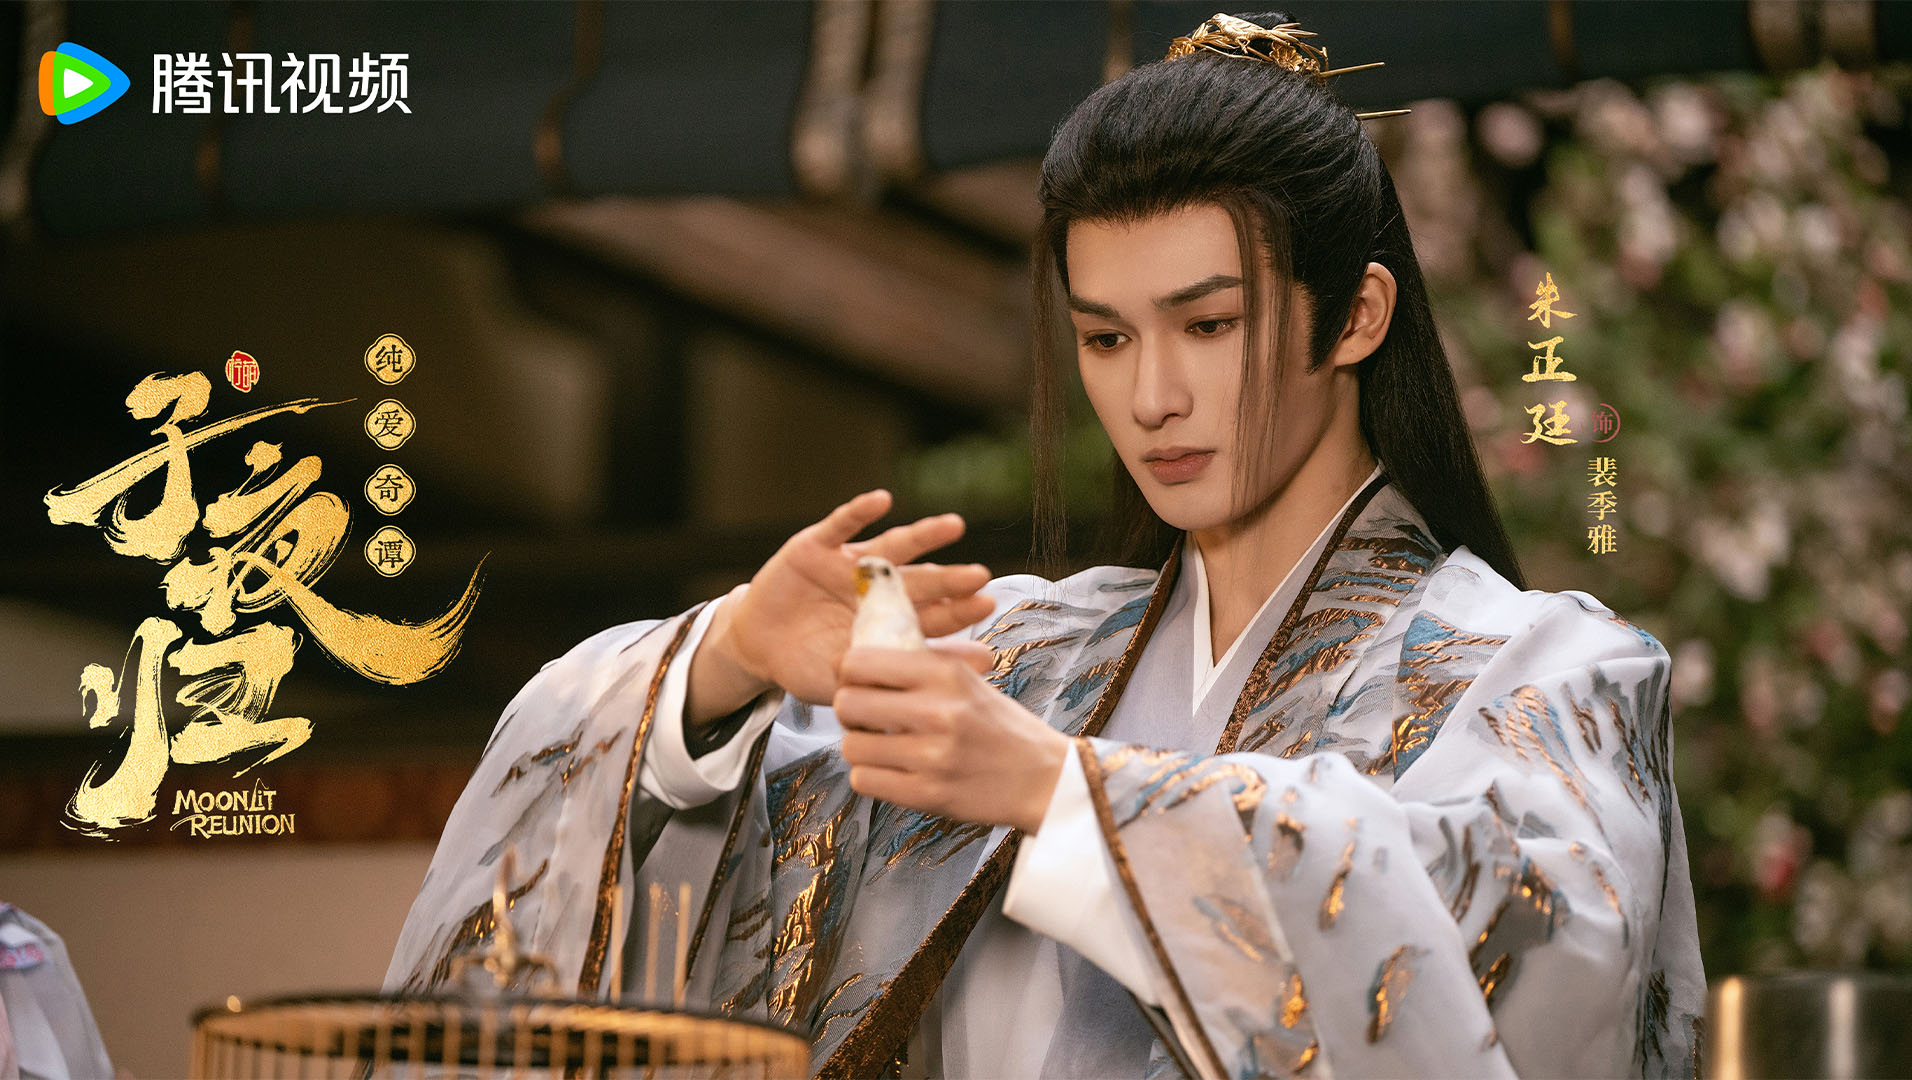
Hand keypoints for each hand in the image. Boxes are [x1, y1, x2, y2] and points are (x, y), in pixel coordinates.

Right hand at [689, 490, 996, 719]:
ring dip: (923, 536)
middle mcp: (876, 587)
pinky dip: (860, 512)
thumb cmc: (809, 665)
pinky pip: (840, 525)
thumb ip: (901, 669)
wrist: (756, 646)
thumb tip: (962, 677)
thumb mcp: (853, 674)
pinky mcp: (816, 546)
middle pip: (921, 580)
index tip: (987, 604)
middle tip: (980, 575)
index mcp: (889, 621)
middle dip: (950, 578)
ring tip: (954, 526)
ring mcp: (848, 565)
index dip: (959, 610)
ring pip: (892, 546)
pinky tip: (882, 500)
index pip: (932, 616)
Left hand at [833, 640, 1071, 833]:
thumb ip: (918, 665)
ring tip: (882, 746)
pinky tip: (891, 770)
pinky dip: (871, 776)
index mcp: (946, 674)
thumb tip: (854, 657)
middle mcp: (938, 712)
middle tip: (865, 717)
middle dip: (849, 711)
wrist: (1043, 778)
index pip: (859, 661)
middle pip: (847, 703)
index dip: (848, 671)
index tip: (857, 681)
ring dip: (860, 746)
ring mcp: (932, 757)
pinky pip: (864, 780)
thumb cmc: (999, 725)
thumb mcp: (968, 680)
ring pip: (851, 746)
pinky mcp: (928, 795)